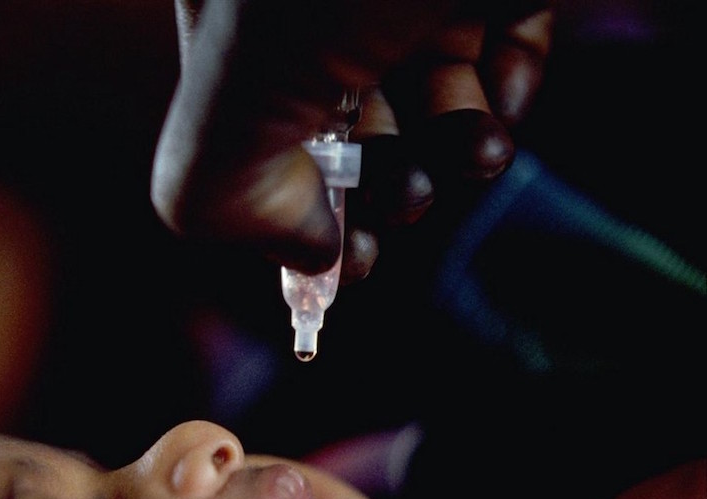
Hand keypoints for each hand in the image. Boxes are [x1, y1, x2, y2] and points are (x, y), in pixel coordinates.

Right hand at [152, 0, 551, 281]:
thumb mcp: (237, 85)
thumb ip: (215, 187)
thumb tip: (298, 245)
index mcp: (227, 10)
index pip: (234, 118)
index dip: (279, 199)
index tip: (335, 254)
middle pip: (337, 105)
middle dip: (377, 175)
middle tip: (407, 197)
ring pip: (422, 76)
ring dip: (450, 143)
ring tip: (472, 155)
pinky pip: (496, 32)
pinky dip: (504, 84)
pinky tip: (503, 98)